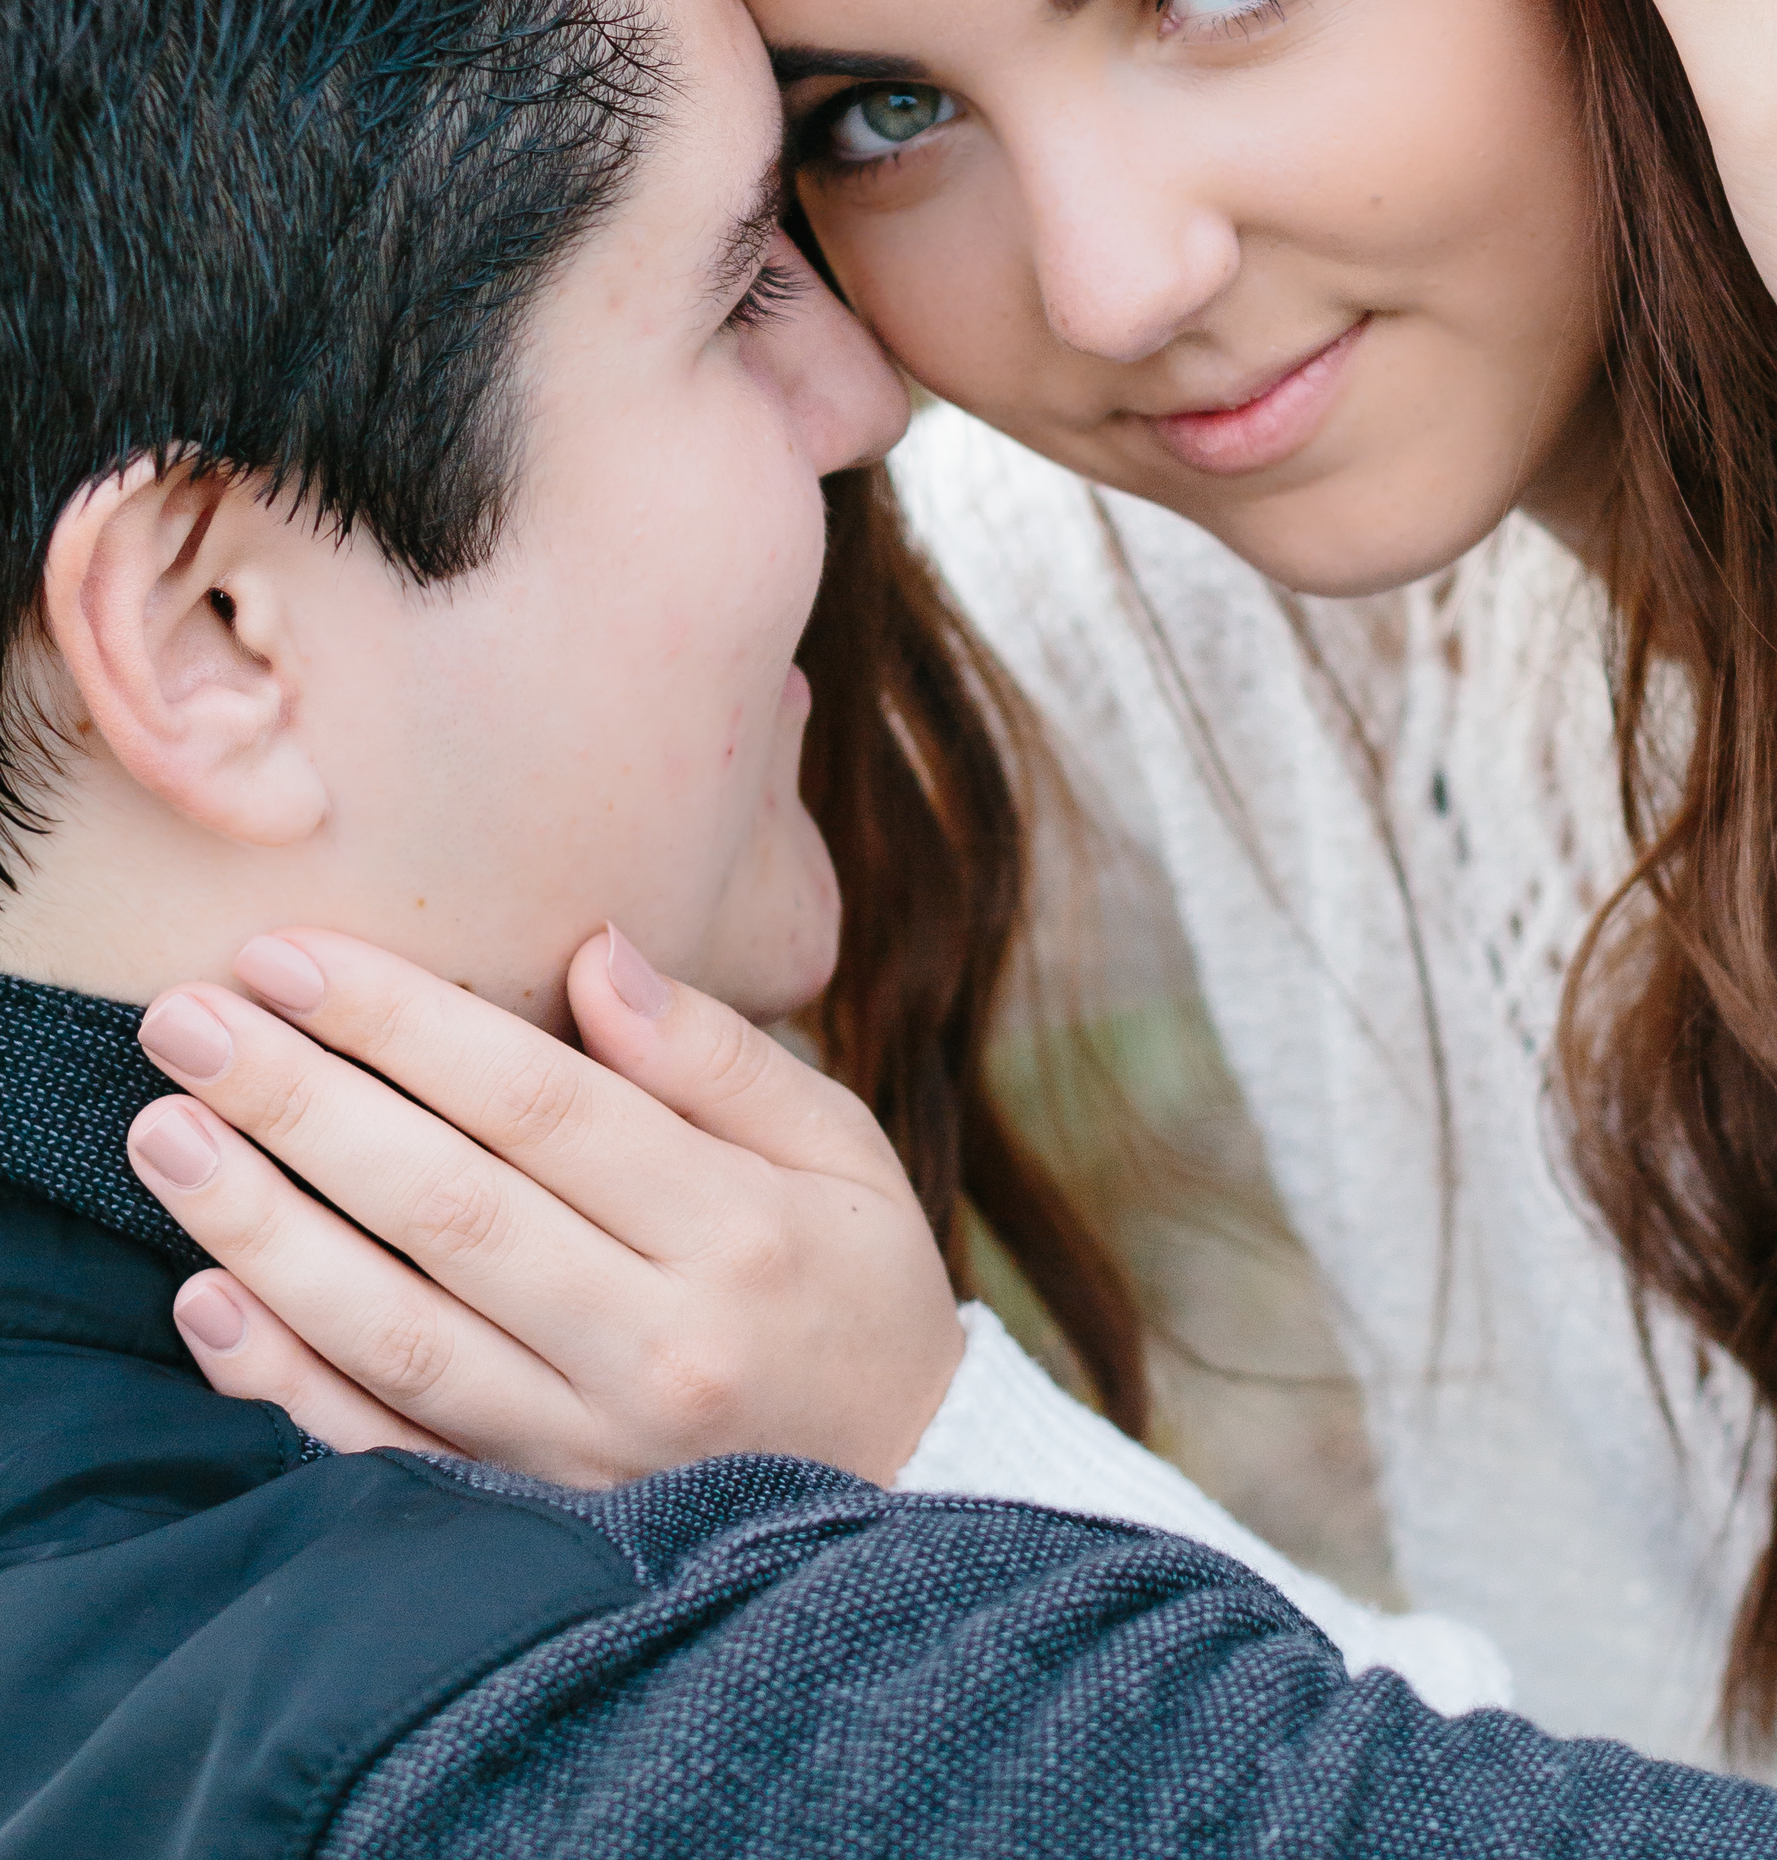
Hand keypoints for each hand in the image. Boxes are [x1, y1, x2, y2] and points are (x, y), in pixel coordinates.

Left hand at [124, 923, 964, 1483]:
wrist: (914, 1490)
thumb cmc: (858, 1284)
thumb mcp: (839, 1147)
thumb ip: (716, 1054)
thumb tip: (595, 955)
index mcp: (740, 1228)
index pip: (542, 1106)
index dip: (407, 1025)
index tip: (291, 955)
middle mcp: (657, 1343)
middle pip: (450, 1209)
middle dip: (302, 1104)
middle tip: (186, 1020)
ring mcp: (589, 1447)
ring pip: (399, 1333)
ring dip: (265, 1230)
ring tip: (167, 1135)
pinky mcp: (536, 1516)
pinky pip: (390, 1454)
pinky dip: (289, 1385)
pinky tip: (206, 1305)